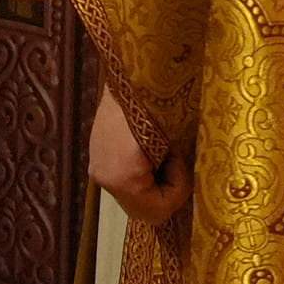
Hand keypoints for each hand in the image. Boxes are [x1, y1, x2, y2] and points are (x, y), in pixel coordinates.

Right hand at [88, 84, 186, 226]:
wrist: (129, 72)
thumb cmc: (157, 107)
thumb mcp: (173, 144)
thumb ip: (179, 175)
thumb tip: (188, 192)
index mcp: (122, 179)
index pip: (158, 210)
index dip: (177, 190)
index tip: (178, 160)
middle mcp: (104, 179)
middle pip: (143, 209)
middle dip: (164, 190)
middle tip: (171, 160)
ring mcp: (97, 168)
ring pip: (133, 196)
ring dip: (152, 181)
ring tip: (159, 151)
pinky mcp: (95, 157)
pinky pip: (123, 180)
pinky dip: (139, 172)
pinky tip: (144, 148)